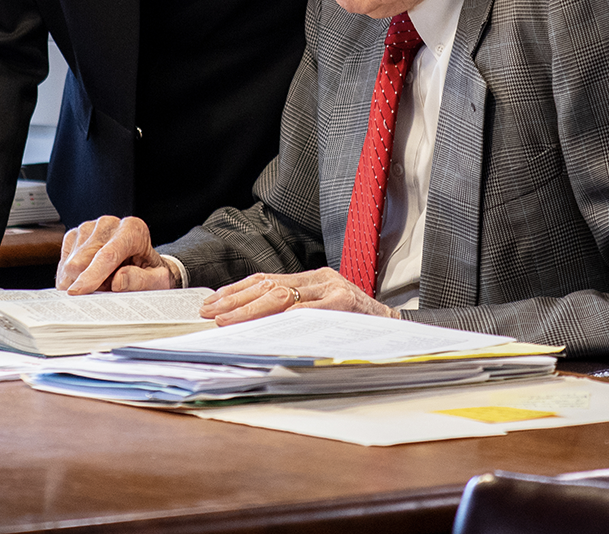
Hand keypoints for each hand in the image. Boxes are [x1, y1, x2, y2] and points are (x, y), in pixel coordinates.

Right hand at [56, 215, 178, 293]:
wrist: (142, 262)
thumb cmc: (149, 272)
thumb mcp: (157, 281)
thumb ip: (141, 280)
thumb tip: (119, 280)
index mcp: (133, 230)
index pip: (108, 254)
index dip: (92, 275)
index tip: (78, 291)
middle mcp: (109, 223)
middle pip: (82, 261)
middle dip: (89, 284)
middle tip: (108, 288)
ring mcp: (89, 227)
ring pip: (69, 265)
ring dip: (82, 281)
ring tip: (102, 280)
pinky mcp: (74, 235)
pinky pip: (63, 265)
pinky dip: (73, 277)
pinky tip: (88, 275)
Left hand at [199, 267, 400, 325]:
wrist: (398, 330)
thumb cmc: (358, 325)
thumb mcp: (325, 310)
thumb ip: (297, 310)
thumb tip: (250, 322)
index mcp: (314, 278)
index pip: (267, 279)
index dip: (237, 290)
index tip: (213, 302)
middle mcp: (321, 279)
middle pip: (269, 286)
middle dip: (236, 301)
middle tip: (210, 313)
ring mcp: (333, 290)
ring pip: (281, 297)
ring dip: (248, 310)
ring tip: (226, 321)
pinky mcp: (343, 304)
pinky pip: (305, 312)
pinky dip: (282, 320)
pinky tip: (262, 327)